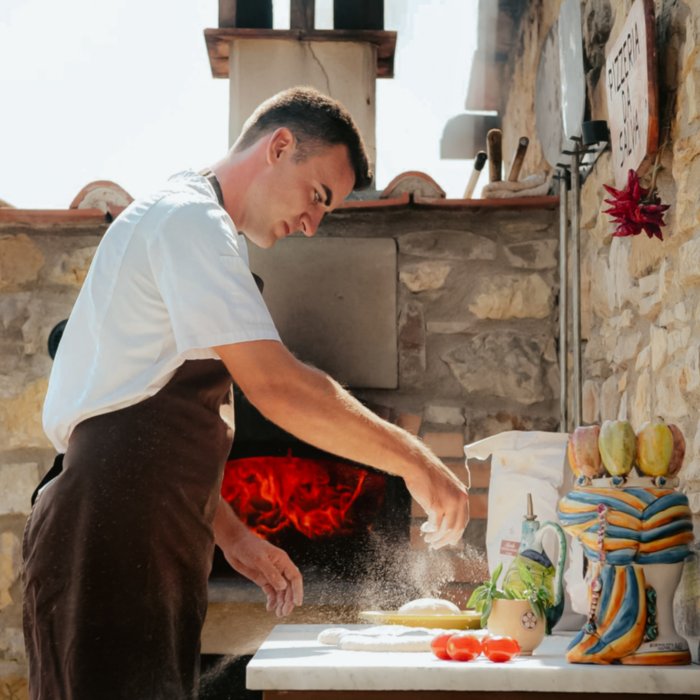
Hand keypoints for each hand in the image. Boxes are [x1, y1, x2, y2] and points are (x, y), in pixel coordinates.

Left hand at [213, 497, 302, 615]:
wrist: (234, 544)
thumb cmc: (248, 547)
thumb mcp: (259, 559)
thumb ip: (271, 573)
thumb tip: (283, 587)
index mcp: (282, 560)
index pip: (294, 577)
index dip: (298, 590)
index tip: (297, 603)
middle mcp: (279, 568)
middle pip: (288, 587)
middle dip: (288, 600)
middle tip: (284, 613)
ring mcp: (271, 574)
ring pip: (280, 591)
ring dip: (281, 602)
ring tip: (278, 614)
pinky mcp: (262, 578)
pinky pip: (270, 591)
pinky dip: (272, 600)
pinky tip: (270, 607)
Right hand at [404, 459, 468, 549]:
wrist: (417, 464)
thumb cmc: (427, 474)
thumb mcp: (444, 487)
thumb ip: (447, 501)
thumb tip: (443, 519)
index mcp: (463, 495)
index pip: (463, 520)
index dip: (456, 533)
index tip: (449, 540)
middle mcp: (459, 500)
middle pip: (457, 528)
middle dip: (447, 540)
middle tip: (437, 545)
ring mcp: (449, 503)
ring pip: (446, 529)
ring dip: (437, 538)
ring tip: (428, 540)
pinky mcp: (437, 506)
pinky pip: (435, 526)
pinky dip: (430, 531)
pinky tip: (424, 530)